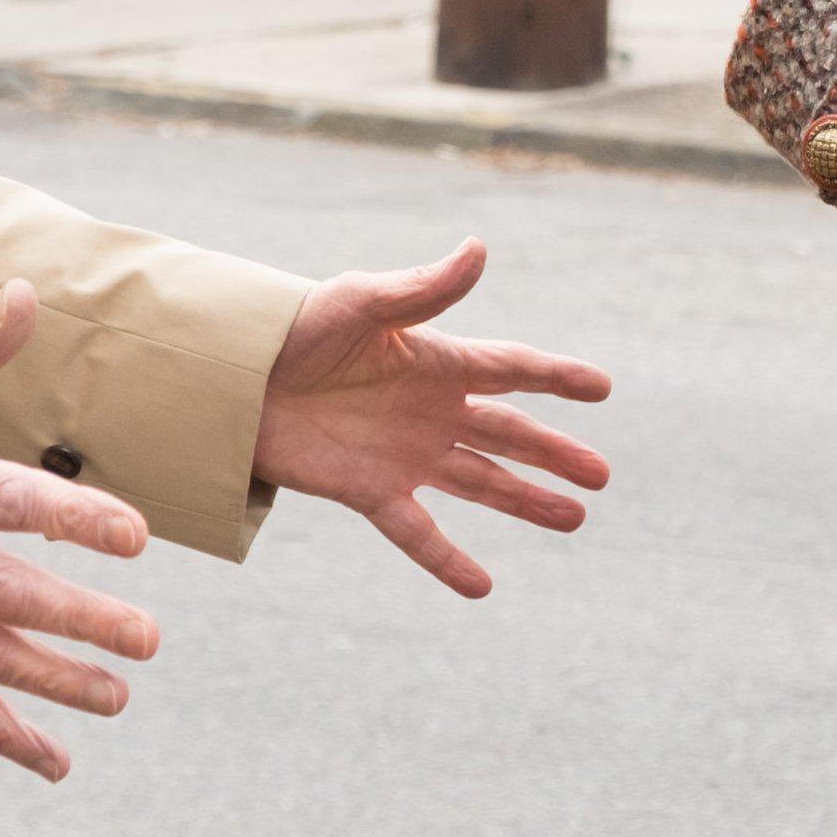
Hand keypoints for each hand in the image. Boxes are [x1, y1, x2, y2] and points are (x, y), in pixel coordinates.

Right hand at [0, 282, 161, 780]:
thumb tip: (29, 294)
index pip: (10, 501)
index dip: (73, 519)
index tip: (136, 536)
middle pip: (8, 595)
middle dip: (81, 620)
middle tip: (147, 638)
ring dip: (53, 682)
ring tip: (117, 695)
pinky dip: (1, 733)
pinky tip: (56, 759)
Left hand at [255, 239, 610, 596]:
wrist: (234, 378)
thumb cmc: (297, 327)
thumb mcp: (361, 301)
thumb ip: (423, 287)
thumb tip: (479, 249)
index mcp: (436, 360)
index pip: (512, 369)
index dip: (557, 378)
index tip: (602, 388)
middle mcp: (430, 410)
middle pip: (508, 435)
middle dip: (554, 454)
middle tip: (602, 475)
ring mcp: (404, 454)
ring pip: (480, 483)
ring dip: (526, 502)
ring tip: (575, 518)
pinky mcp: (369, 490)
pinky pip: (418, 531)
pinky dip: (447, 559)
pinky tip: (482, 587)